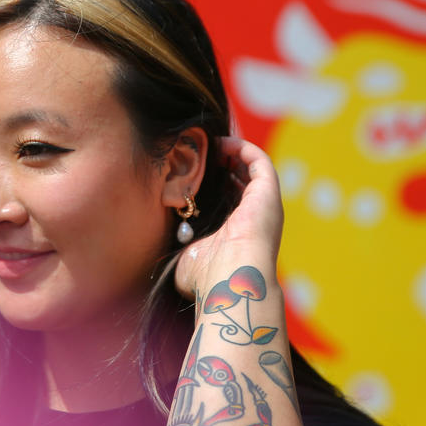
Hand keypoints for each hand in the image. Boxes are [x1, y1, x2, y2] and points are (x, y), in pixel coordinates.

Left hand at [174, 137, 283, 299]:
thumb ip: (176, 242)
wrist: (229, 283)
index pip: (225, 198)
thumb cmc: (205, 277)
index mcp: (234, 231)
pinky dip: (241, 147)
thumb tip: (156, 233)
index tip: (188, 169)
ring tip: (207, 142)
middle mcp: (251, 216)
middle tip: (196, 151)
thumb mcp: (184, 254)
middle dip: (218, 163)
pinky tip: (220, 142)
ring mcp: (262, 204)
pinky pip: (259, 161)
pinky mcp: (269, 193)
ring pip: (250, 167)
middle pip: (238, 179)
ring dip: (229, 151)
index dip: (209, 180)